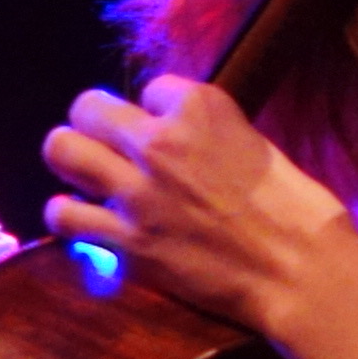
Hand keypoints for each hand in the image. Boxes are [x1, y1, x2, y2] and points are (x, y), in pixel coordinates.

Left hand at [37, 75, 357, 330]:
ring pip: (61, 149)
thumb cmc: (292, 209)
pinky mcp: (126, 240)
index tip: (167, 133)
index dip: (155, 113)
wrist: (296, 269)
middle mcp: (162, 141)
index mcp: (200, 107)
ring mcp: (138, 191)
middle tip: (102, 142)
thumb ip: (203, 132)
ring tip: (82, 174)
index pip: (149, 88)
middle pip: (87, 108)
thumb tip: (169, 133)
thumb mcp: (252, 142)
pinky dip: (67, 214)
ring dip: (69, 159)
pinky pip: (64, 215)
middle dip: (92, 122)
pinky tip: (81, 216)